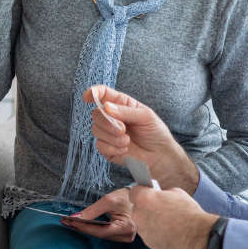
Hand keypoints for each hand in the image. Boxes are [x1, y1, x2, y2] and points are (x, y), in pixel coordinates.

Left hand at [61, 188, 136, 241]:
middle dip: (82, 228)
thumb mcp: (108, 200)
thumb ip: (92, 211)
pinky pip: (105, 234)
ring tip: (71, 222)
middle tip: (66, 221)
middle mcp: (127, 235)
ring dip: (86, 229)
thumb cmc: (127, 197)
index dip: (84, 227)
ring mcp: (126, 237)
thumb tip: (77, 218)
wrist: (139, 197)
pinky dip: (94, 229)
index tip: (70, 221)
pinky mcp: (122, 235)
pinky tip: (83, 224)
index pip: (100, 231)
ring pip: (101, 235)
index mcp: (127, 227)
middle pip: (100, 235)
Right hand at [85, 85, 200, 192]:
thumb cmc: (155, 133)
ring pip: (96, 130)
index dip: (93, 93)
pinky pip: (100, 146)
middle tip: (123, 129)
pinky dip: (113, 148)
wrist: (160, 156)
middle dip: (107, 122)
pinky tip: (125, 149)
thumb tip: (106, 107)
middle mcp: (111, 117)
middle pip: (96, 114)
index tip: (87, 97)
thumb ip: (126, 111)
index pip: (102, 94)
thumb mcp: (146, 116)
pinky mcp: (107, 148)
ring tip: (127, 141)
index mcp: (120, 104)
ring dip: (112, 137)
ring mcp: (108, 133)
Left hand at [127, 186, 215, 248]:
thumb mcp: (176, 193)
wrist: (198, 235)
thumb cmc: (189, 213)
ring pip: (144, 224)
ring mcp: (143, 231)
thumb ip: (162, 194)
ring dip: (152, 223)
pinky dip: (158, 234)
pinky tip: (171, 233)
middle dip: (147, 209)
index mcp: (143, 199)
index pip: (134, 192)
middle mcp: (139, 215)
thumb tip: (160, 196)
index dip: (143, 192)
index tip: (148, 194)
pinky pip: (152, 236)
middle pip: (138, 209)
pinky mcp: (150, 244)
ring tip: (168, 223)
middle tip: (161, 209)